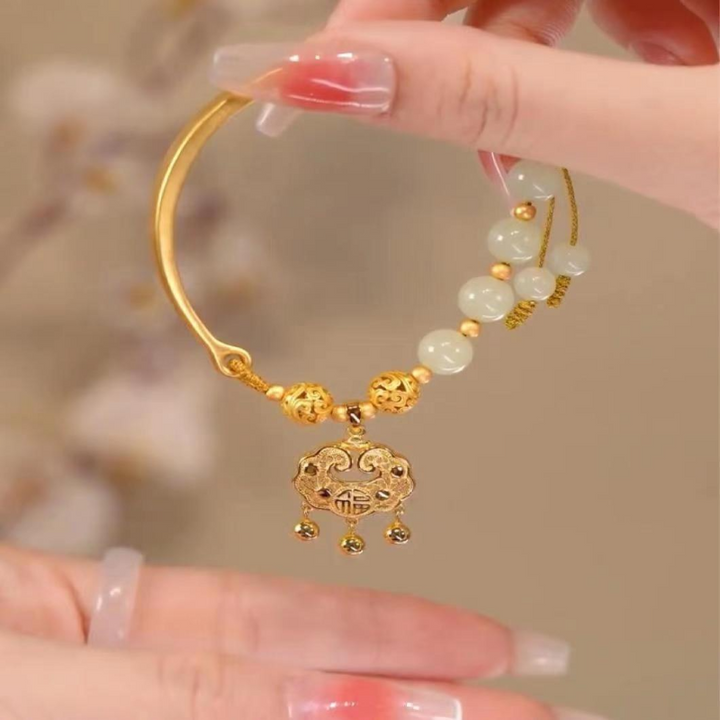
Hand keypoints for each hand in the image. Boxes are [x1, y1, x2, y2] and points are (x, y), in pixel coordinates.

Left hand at [0, 544, 602, 719]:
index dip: (402, 636)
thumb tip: (333, 696)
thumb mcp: (42, 673)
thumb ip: (185, 689)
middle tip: (542, 708)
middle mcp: (138, 679)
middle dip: (430, 698)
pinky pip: (229, 714)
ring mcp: (136, 715)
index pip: (290, 628)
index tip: (506, 650)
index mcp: (114, 619)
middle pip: (310, 686)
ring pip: (281, 719)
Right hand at [210, 0, 718, 226]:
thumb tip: (339, 76)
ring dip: (516, 57)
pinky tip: (606, 98)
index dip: (380, 7)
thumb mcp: (670, 136)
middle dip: (448, 38)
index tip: (297, 78)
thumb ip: (501, 98)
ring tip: (530, 147)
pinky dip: (579, 51)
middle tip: (409, 124)